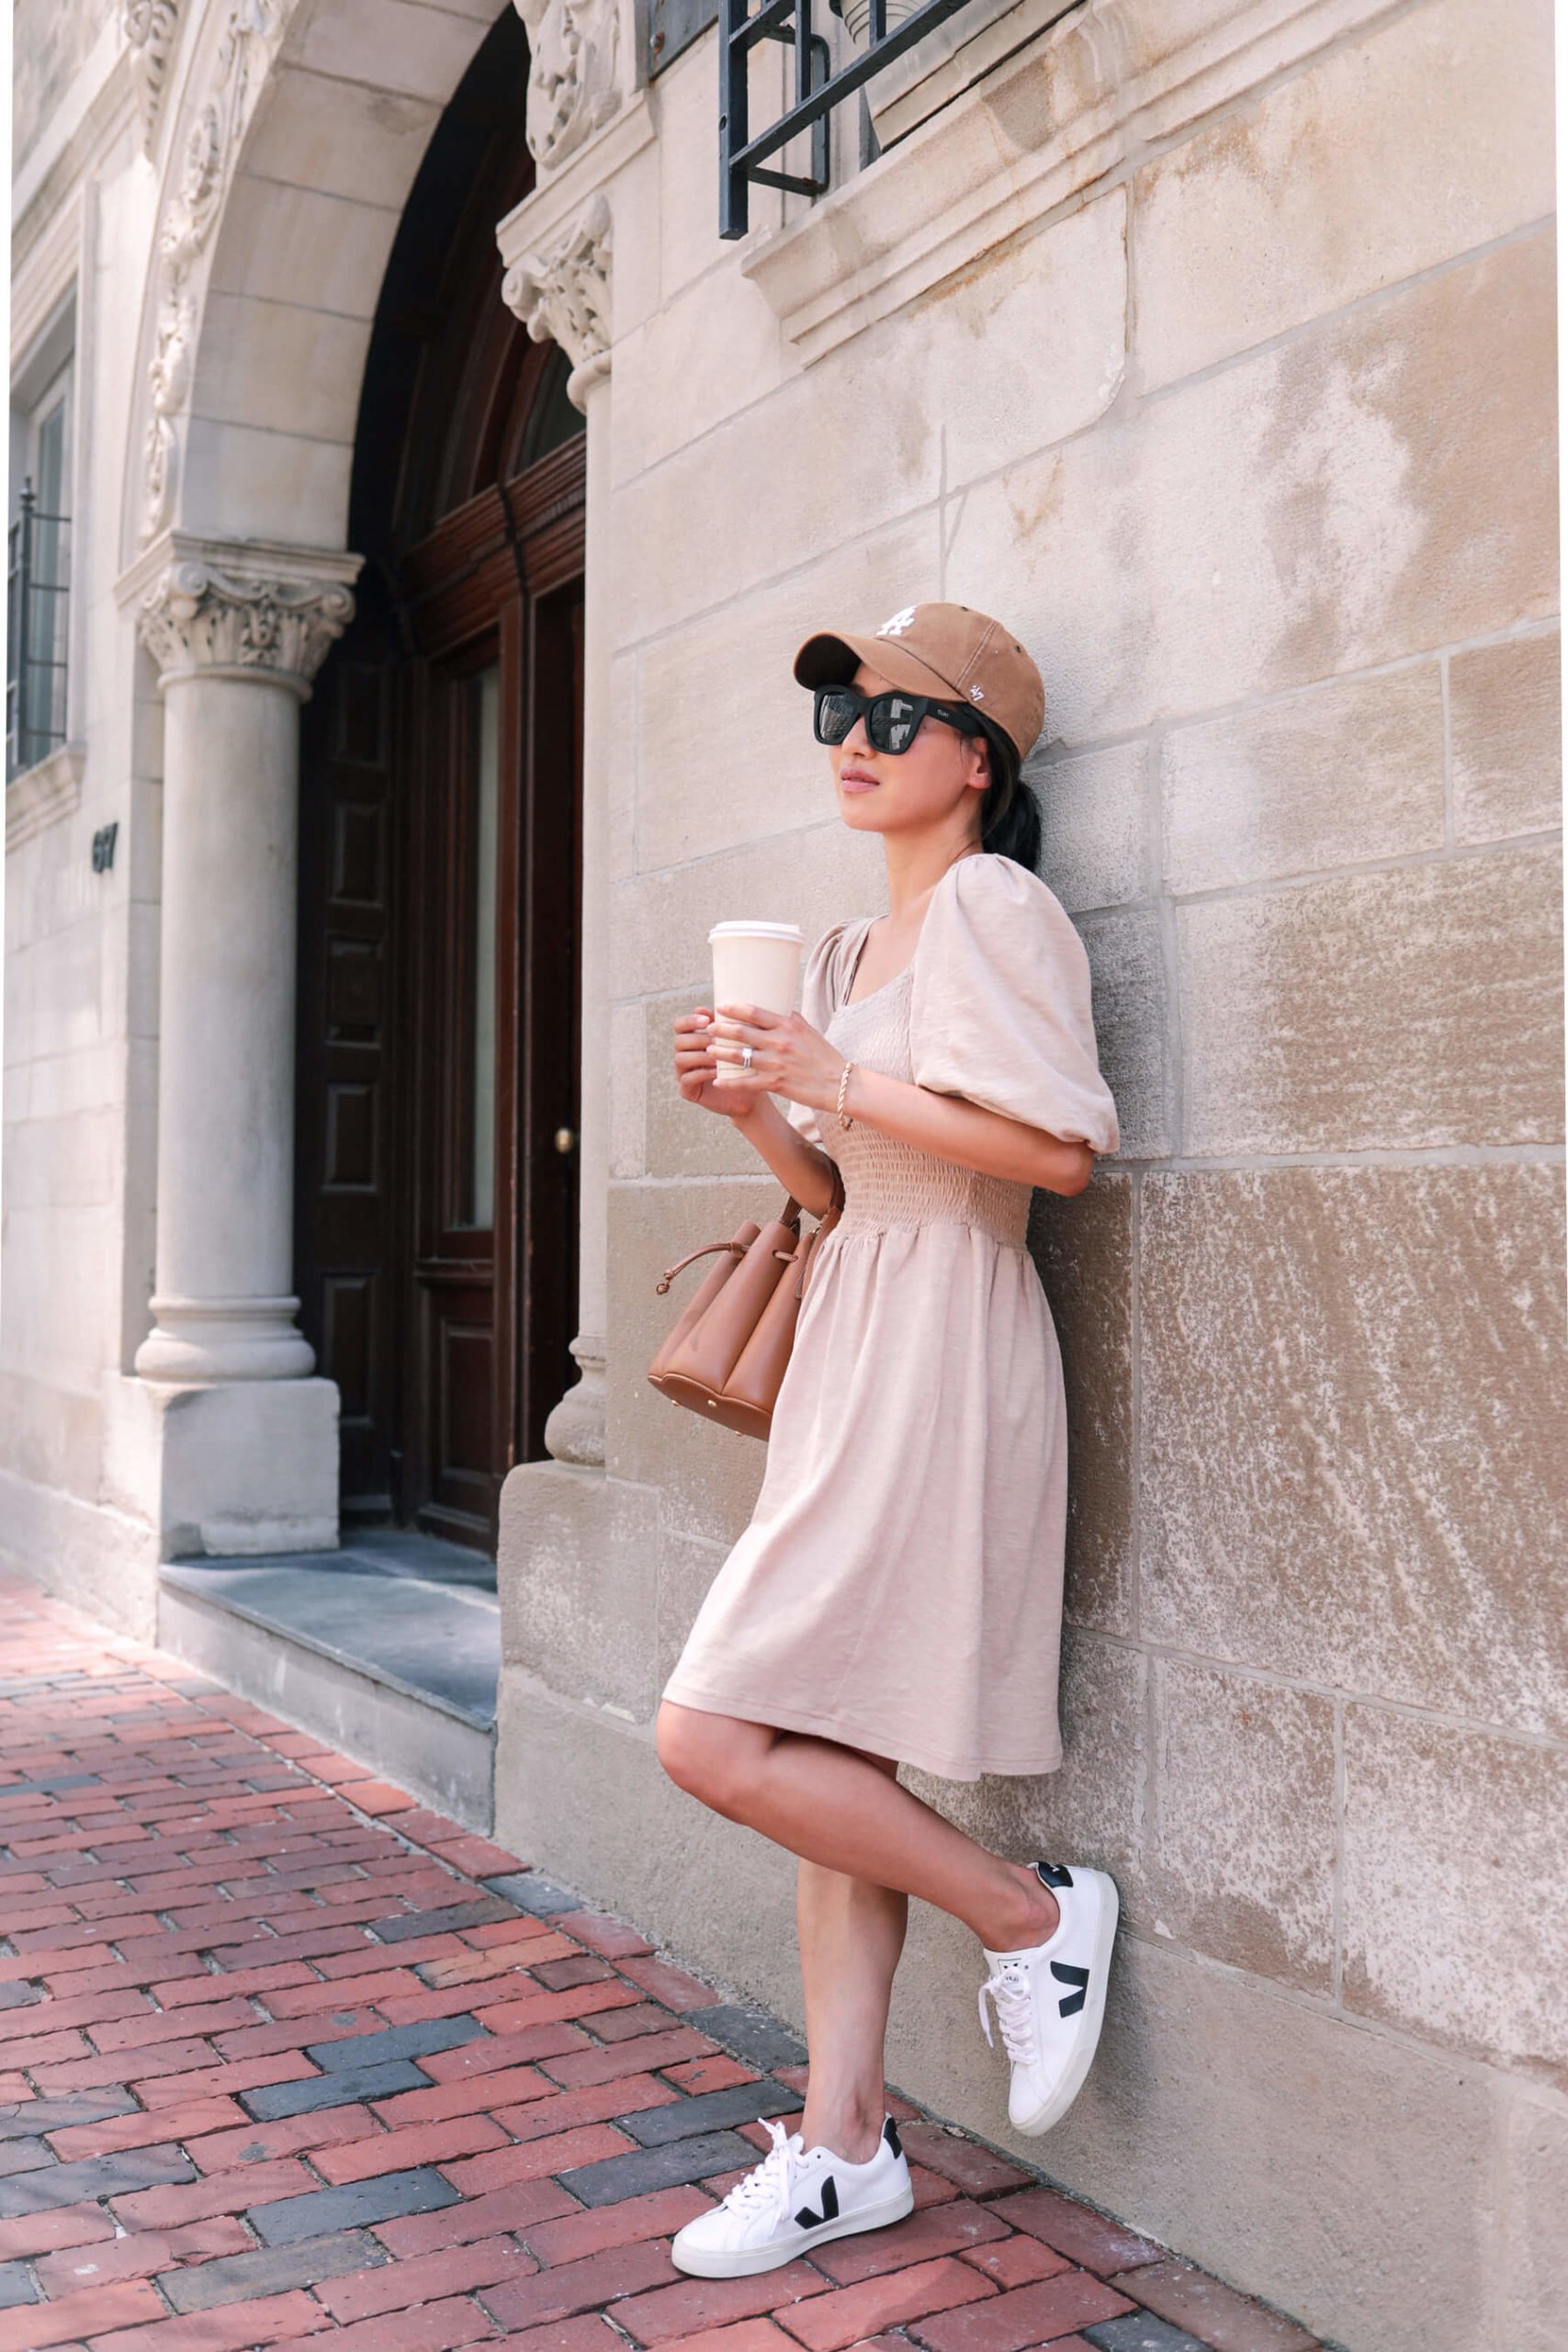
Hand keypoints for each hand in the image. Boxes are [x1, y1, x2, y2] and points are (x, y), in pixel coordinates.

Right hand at [674, 1006, 762, 1120]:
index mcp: (692, 1040)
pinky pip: (687, 1079)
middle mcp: (684, 1055)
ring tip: (717, 1055)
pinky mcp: (687, 1090)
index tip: (707, 1019)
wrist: (749, 1093)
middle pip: (679, 1041)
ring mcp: (683, 1073)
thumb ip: (725, 1025)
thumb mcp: (737, 1042)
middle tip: (715, 1040)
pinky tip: (715, 1071)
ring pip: (680, 1059)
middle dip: (697, 1039)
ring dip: (699, 1055)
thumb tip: (713, 1005)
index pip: (680, 1025)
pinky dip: (701, 1073)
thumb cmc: (743, 1064)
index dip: (690, 1020)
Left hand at [706, 1002, 844, 1113]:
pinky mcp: (775, 1084)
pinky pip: (745, 1082)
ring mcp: (776, 1064)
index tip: (720, 1007)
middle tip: (708, 1028)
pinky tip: (717, 1080)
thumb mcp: (810, 1032)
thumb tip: (778, 1008)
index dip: (734, 1009)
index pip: (754, 1012)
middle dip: (720, 1029)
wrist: (839, 1084)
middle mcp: (779, 1042)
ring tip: (708, 1050)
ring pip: (738, 1056)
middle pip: (741, 1032)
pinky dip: (729, 1082)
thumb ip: (791, 1020)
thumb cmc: (825, 1057)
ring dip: (719, 1052)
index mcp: (788, 1026)